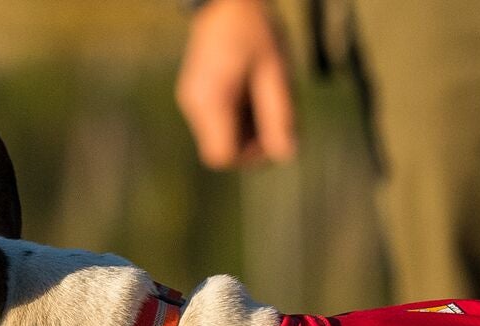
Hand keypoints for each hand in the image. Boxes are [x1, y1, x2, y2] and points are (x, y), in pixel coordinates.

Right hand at [175, 0, 297, 168]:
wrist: (226, 0)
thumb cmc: (253, 29)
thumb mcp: (275, 71)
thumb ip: (280, 115)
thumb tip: (286, 156)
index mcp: (210, 100)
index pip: (222, 157)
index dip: (250, 156)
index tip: (271, 132)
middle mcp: (194, 106)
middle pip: (223, 151)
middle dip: (254, 143)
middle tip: (275, 112)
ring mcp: (193, 102)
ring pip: (223, 138)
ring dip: (250, 129)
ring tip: (265, 95)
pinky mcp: (198, 96)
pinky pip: (221, 122)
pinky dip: (241, 117)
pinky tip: (252, 91)